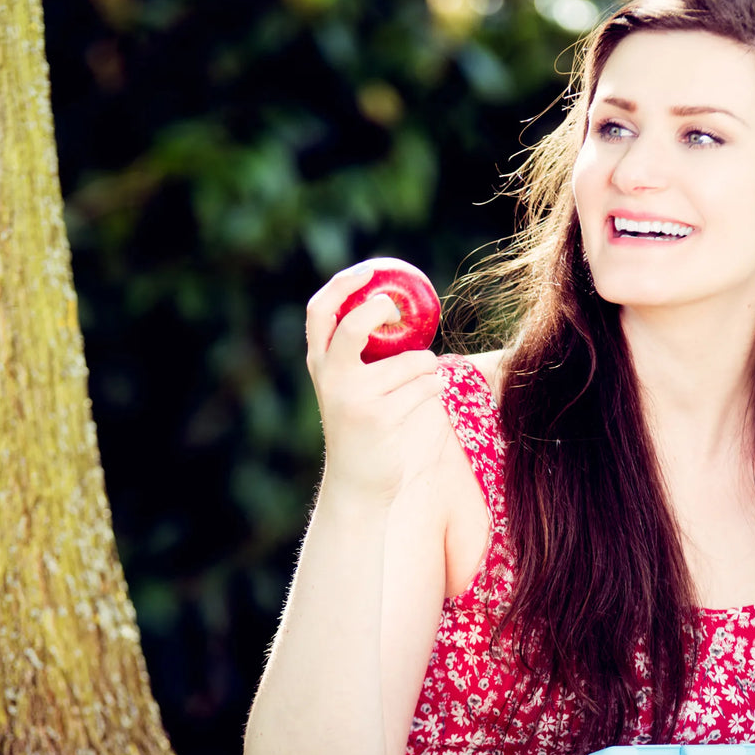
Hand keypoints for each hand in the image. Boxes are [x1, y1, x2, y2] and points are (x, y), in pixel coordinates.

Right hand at [305, 265, 442, 500]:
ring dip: (429, 366)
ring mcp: (355, 399)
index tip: (369, 270)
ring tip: (424, 381)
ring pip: (411, 360)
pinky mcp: (381, 418)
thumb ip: (360, 354)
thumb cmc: (363, 427)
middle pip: (353, 326)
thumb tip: (397, 309)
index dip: (343, 284)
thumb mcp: (350, 388)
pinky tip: (426, 399)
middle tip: (398, 311)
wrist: (358, 484)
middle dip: (379, 309)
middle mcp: (331, 379)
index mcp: (320, 365)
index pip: (319, 311)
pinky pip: (425, 386)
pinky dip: (434, 387)